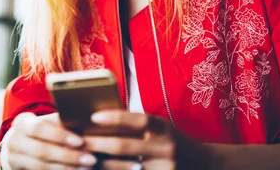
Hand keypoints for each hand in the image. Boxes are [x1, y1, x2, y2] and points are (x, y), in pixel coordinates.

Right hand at [1, 112, 97, 169]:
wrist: (18, 146)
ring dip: (66, 168)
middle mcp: (14, 141)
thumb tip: (85, 121)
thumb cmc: (40, 131)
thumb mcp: (46, 122)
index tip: (81, 141)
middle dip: (68, 156)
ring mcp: (14, 159)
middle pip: (41, 150)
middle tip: (91, 159)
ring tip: (86, 168)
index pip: (39, 128)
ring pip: (41, 167)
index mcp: (21, 123)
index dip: (60, 135)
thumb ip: (60, 122)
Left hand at [83, 110, 211, 169]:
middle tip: (77, 142)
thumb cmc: (169, 142)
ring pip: (124, 169)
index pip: (138, 120)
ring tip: (79, 160)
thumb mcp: (160, 129)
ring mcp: (166, 169)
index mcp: (163, 128)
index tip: (93, 116)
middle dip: (97, 144)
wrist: (203, 165)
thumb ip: (135, 126)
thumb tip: (97, 120)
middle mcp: (166, 148)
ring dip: (99, 165)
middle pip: (125, 146)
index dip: (115, 117)